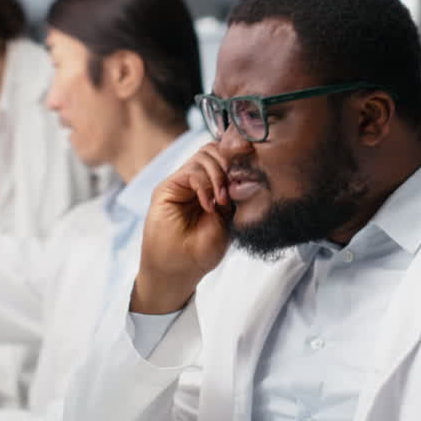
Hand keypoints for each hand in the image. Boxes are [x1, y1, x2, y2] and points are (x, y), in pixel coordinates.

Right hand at [131, 144, 234, 313]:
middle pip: (215, 149)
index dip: (240, 158)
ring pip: (204, 156)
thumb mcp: (229, 221)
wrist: (178, 271)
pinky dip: (204, 184)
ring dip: (218, 175)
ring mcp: (181, 183)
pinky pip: (191, 172)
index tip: (253, 169)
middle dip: (230, 163)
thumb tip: (247, 173)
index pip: (226, 157)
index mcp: (213, 187)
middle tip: (235, 188)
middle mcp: (196, 181)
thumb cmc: (202, 252)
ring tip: (222, 201)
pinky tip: (209, 205)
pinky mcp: (167, 189)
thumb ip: (235, 195)